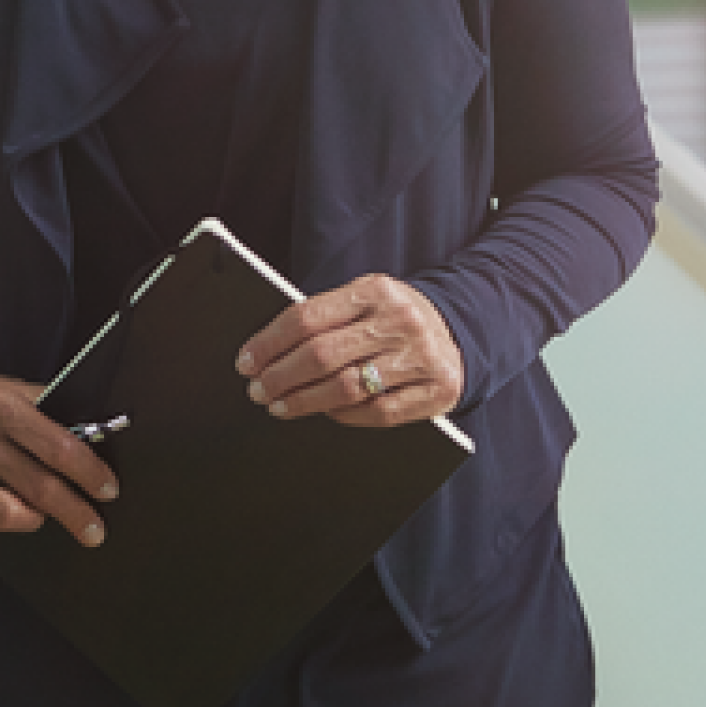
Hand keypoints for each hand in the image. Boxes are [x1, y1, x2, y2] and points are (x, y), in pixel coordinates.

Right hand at [0, 373, 115, 546]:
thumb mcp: (13, 392)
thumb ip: (50, 416)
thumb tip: (99, 441)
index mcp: (1, 406)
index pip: (58, 447)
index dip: (89, 473)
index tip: (107, 490)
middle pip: (38, 488)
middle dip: (74, 513)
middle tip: (94, 530)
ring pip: (5, 514)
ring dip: (32, 519)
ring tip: (37, 516)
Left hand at [235, 274, 464, 426]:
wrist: (458, 329)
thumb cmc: (393, 318)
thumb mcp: (365, 300)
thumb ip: (327, 317)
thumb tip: (266, 350)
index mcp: (375, 290)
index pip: (307, 317)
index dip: (269, 343)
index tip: (246, 361)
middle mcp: (400, 321)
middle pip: (322, 354)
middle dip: (280, 376)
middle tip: (257, 389)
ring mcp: (420, 357)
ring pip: (346, 387)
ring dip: (304, 401)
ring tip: (279, 405)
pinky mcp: (436, 392)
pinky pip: (377, 412)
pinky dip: (344, 416)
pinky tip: (324, 413)